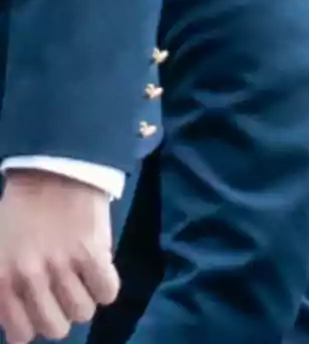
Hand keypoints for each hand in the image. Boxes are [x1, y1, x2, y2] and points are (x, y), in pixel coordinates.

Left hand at [0, 171, 119, 342]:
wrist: (52, 172)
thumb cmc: (20, 212)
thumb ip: (4, 289)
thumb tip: (17, 322)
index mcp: (1, 281)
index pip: (21, 334)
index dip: (34, 324)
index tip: (41, 309)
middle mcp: (29, 279)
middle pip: (55, 328)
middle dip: (62, 314)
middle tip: (64, 294)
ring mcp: (62, 267)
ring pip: (83, 313)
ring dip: (85, 299)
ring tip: (83, 280)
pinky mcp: (93, 253)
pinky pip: (107, 292)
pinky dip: (106, 286)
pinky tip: (100, 272)